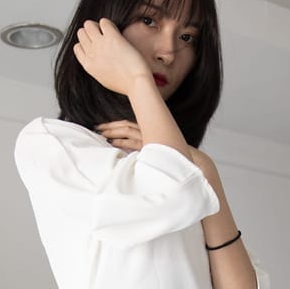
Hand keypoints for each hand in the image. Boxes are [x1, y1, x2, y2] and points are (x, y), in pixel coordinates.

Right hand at [73, 18, 149, 96]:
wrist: (136, 83)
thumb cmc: (125, 84)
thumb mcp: (104, 79)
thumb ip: (97, 68)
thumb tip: (98, 61)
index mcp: (89, 65)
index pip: (78, 47)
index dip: (86, 43)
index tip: (94, 43)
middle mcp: (91, 54)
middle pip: (82, 33)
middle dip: (90, 31)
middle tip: (101, 33)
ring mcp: (100, 44)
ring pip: (89, 25)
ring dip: (97, 25)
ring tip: (107, 29)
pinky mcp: (112, 37)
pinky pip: (104, 22)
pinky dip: (108, 23)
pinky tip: (115, 29)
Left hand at [93, 120, 213, 174]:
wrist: (192, 162)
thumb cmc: (175, 160)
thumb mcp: (157, 153)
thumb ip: (145, 151)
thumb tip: (131, 156)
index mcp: (150, 132)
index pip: (129, 126)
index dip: (116, 126)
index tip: (103, 128)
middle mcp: (150, 132)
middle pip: (126, 126)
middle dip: (111, 126)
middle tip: (97, 127)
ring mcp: (151, 138)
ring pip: (128, 131)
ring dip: (113, 131)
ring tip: (101, 133)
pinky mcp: (152, 146)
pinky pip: (134, 142)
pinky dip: (122, 141)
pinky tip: (113, 142)